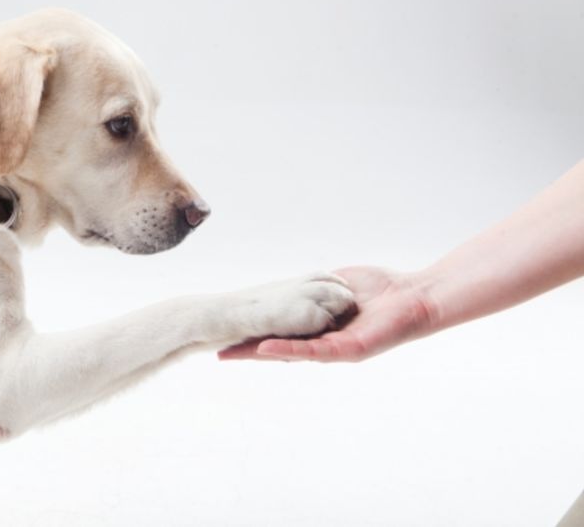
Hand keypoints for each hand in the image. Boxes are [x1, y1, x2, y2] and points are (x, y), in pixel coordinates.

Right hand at [217, 266, 437, 361]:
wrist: (417, 297)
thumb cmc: (383, 290)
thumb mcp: (337, 284)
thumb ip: (315, 287)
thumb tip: (293, 282)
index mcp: (321, 329)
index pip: (281, 333)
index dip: (255, 334)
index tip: (227, 334)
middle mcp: (325, 343)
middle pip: (280, 349)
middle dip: (249, 351)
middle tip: (219, 352)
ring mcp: (336, 350)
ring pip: (292, 353)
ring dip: (262, 354)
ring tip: (234, 353)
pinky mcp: (349, 352)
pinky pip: (314, 351)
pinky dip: (288, 350)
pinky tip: (266, 349)